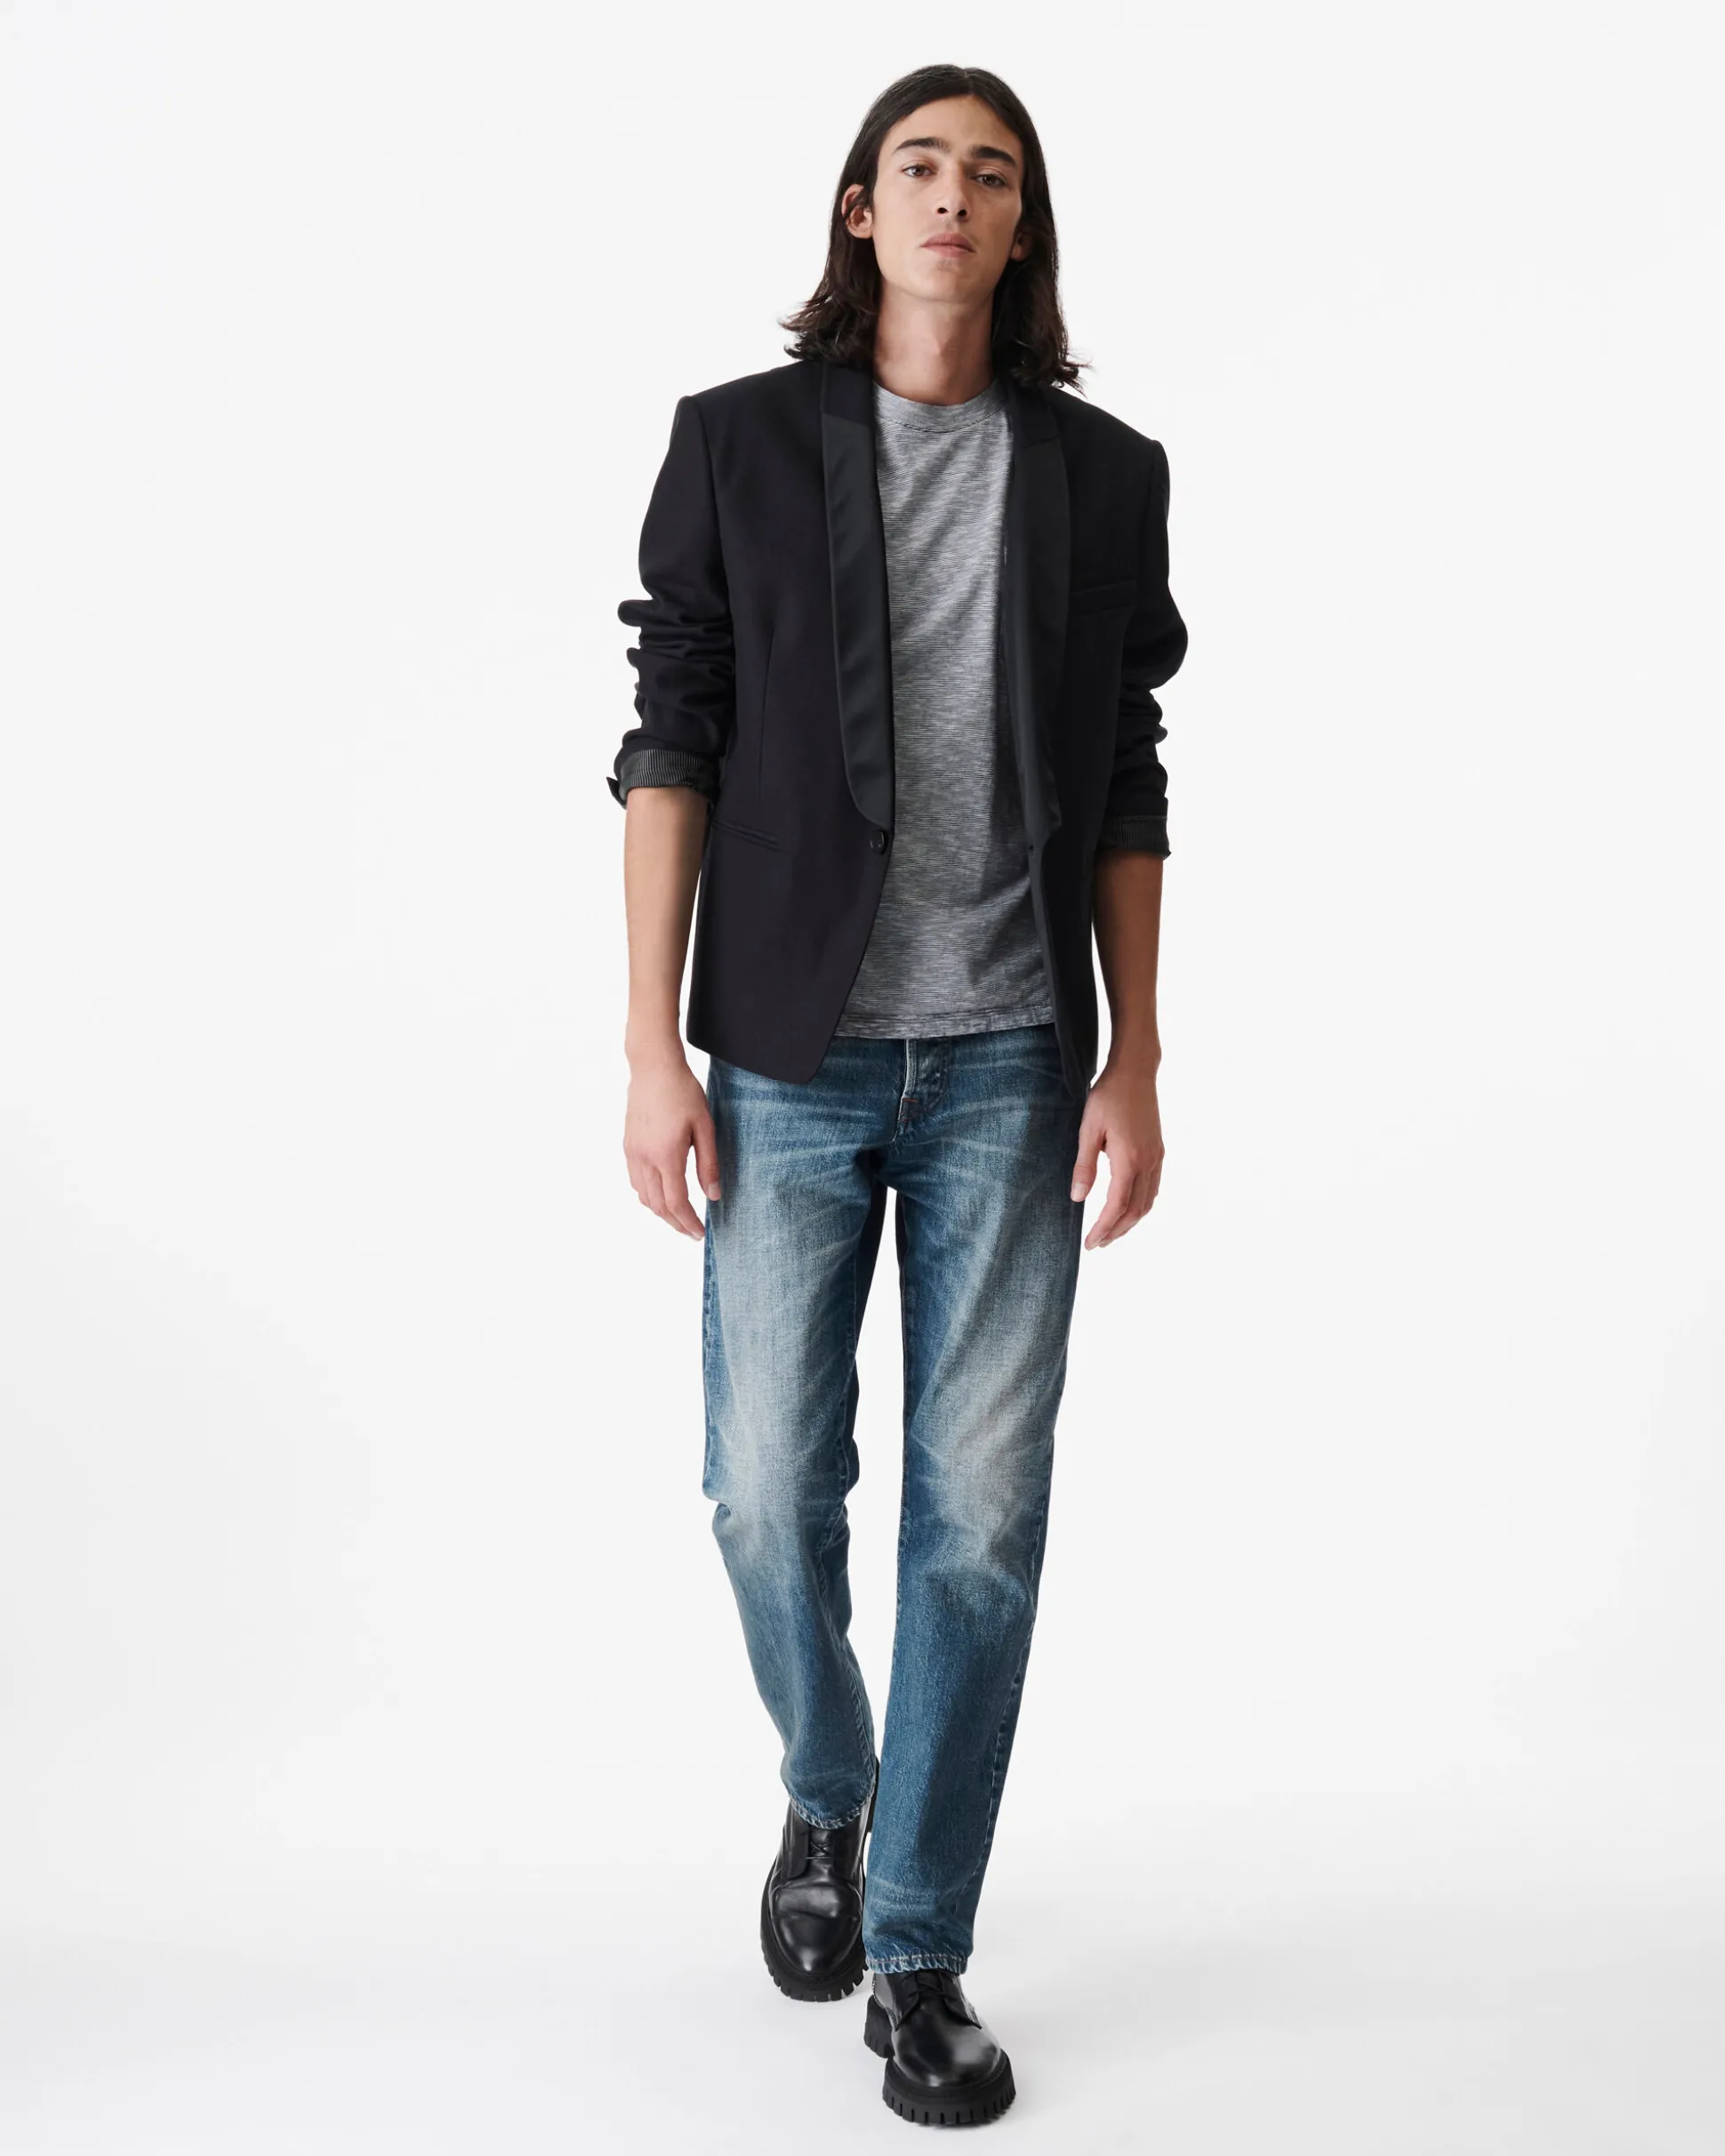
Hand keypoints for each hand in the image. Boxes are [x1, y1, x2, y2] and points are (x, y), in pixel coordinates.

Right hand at [623, 1046, 719, 1239]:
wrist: (653, 1067)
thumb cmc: (683, 1092)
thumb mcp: (705, 1127)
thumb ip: (708, 1164)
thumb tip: (713, 1196)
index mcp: (666, 1156)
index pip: (676, 1203)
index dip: (688, 1223)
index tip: (700, 1234)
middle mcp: (645, 1159)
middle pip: (658, 1206)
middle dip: (675, 1223)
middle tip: (692, 1232)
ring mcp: (633, 1153)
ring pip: (644, 1196)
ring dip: (661, 1212)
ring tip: (679, 1216)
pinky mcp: (628, 1145)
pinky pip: (636, 1181)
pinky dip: (649, 1195)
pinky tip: (662, 1193)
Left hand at [1069, 1058, 1163, 1249]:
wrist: (1135, 1072)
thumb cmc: (1108, 1097)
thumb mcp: (1088, 1129)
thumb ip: (1084, 1166)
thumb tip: (1077, 1198)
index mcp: (1129, 1159)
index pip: (1117, 1205)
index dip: (1104, 1228)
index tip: (1091, 1243)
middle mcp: (1148, 1162)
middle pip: (1135, 1210)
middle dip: (1116, 1231)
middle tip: (1097, 1244)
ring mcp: (1156, 1157)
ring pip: (1147, 1202)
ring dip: (1130, 1222)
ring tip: (1111, 1233)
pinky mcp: (1158, 1151)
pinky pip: (1153, 1188)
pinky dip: (1141, 1206)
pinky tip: (1128, 1209)